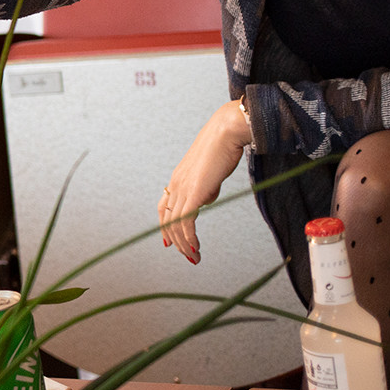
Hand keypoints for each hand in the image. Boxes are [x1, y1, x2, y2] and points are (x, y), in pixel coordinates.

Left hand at [158, 100, 252, 263]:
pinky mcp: (193, 192)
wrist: (226, 132)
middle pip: (167, 220)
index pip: (163, 207)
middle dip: (176, 241)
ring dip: (184, 244)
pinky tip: (196, 248)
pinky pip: (185, 222)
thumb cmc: (222, 148)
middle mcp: (175, 184)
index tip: (170, 242)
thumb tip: (205, 200)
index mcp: (177, 179)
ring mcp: (182, 188)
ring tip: (194, 257)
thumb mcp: (210, 173)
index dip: (165, 226)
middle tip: (188, 256)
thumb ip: (205, 187)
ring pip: (176, 224)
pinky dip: (189, 238)